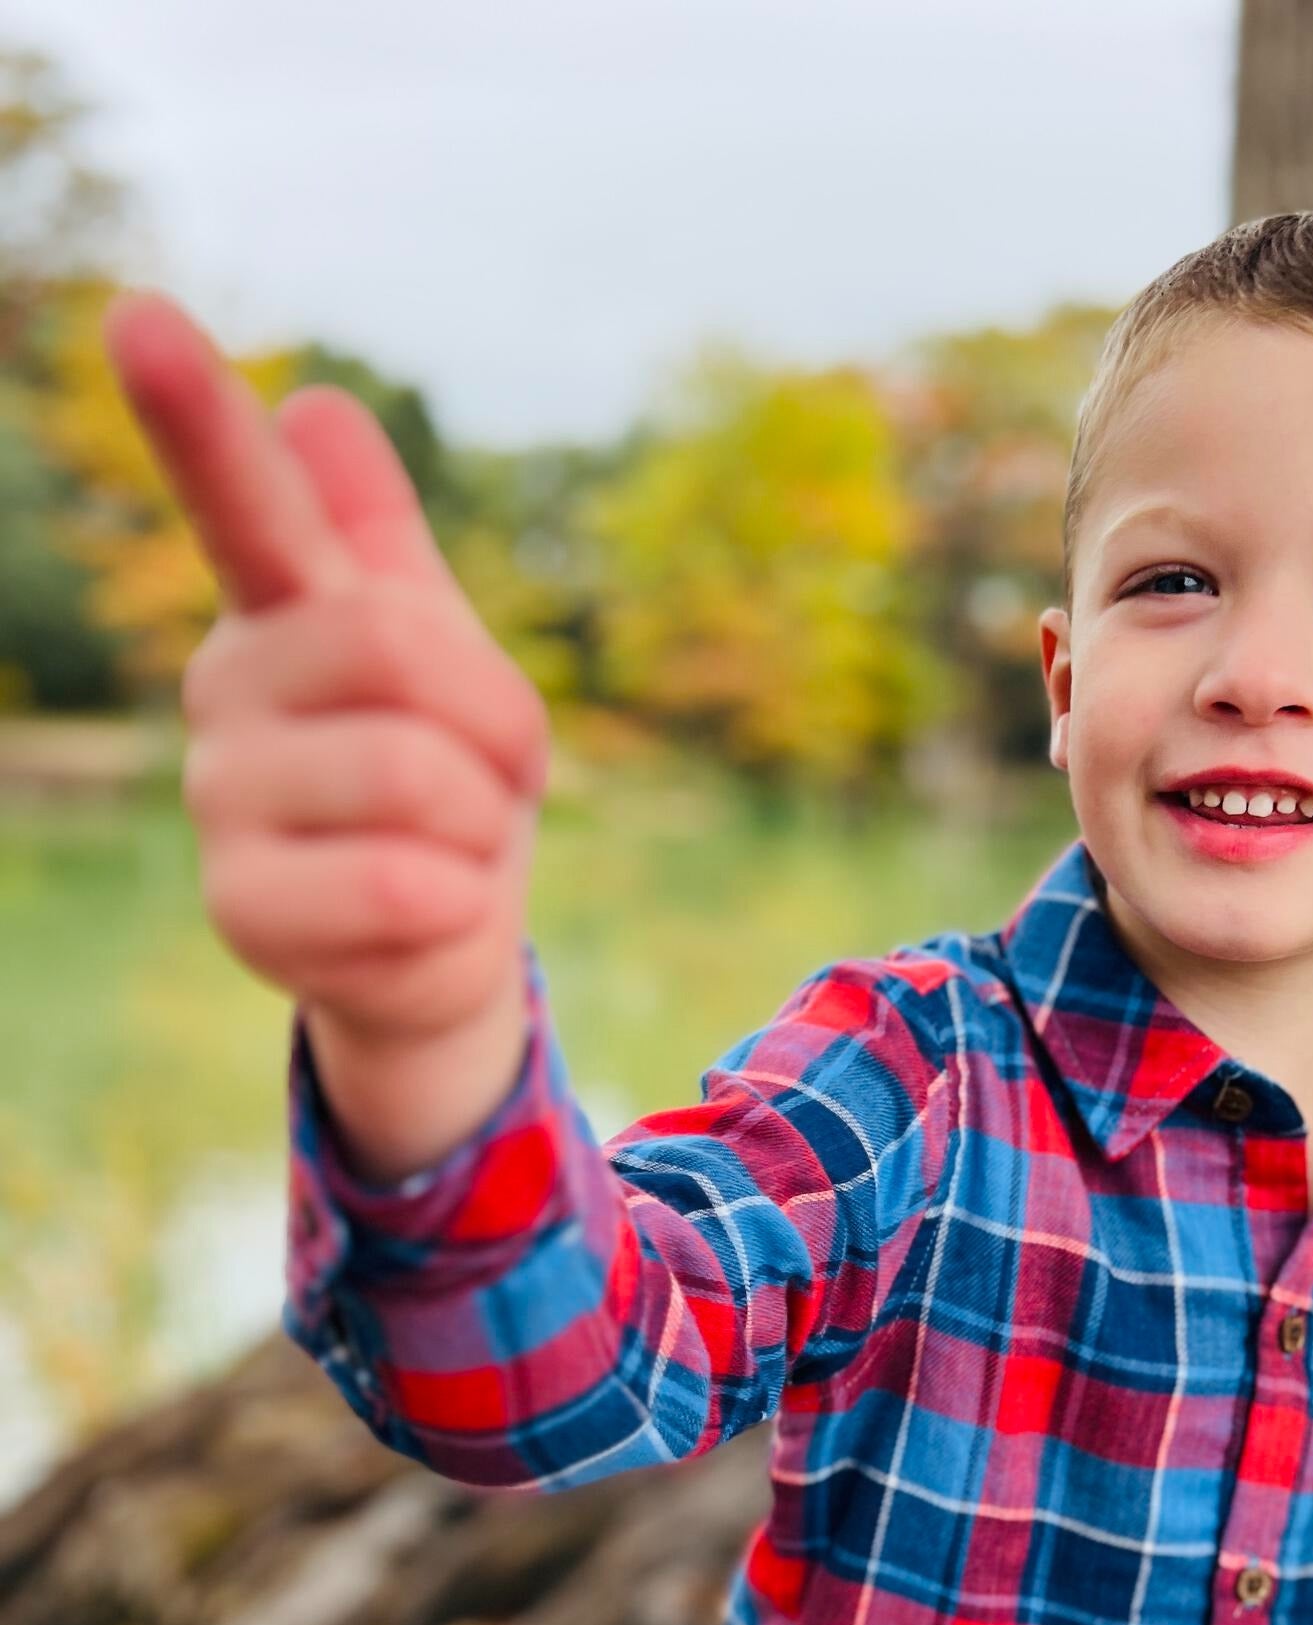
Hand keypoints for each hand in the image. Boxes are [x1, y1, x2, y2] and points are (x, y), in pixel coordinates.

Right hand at [101, 288, 546, 1053]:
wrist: (440, 939)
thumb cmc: (446, 778)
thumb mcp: (440, 653)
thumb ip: (380, 543)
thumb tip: (318, 404)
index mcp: (282, 612)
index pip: (243, 501)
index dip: (197, 414)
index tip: (140, 316)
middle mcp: (225, 688)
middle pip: (393, 649)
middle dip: (492, 722)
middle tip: (490, 775)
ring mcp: (221, 799)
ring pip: (412, 777)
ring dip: (479, 824)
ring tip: (448, 848)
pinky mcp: (241, 909)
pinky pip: (402, 888)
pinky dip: (455, 907)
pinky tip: (424, 913)